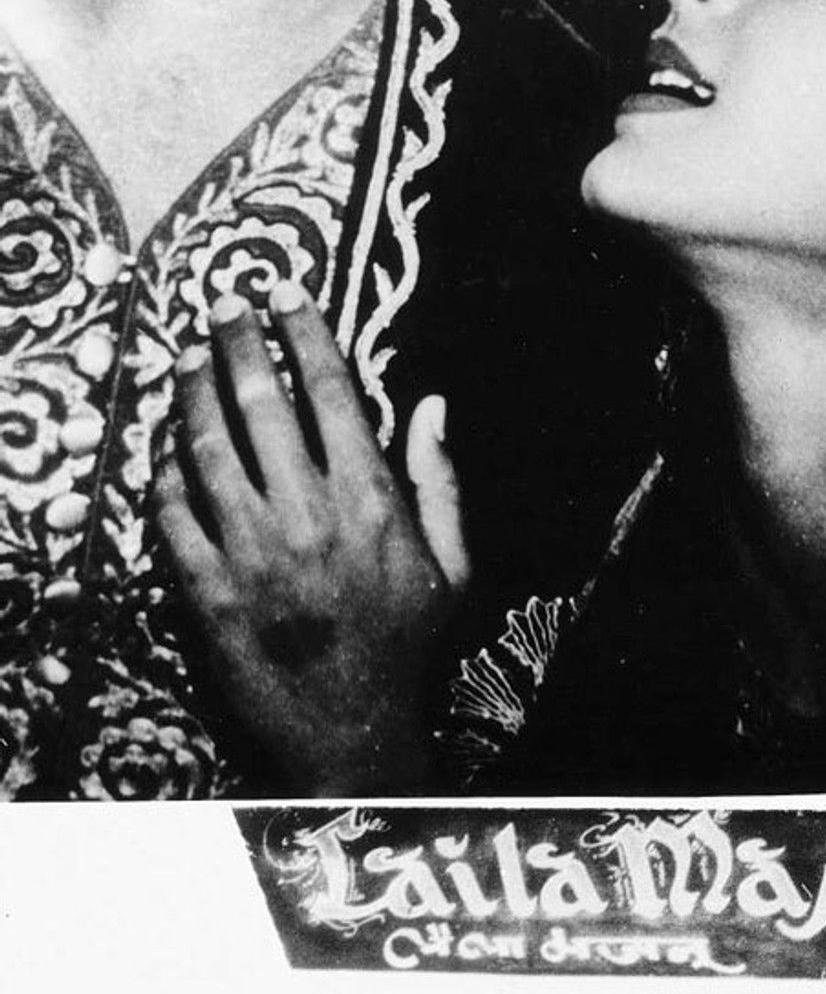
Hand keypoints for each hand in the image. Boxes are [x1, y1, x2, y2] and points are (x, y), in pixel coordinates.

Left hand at [155, 281, 469, 795]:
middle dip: (239, 343)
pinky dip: (165, 476)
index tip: (285, 295)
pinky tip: (166, 451)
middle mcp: (308, 515)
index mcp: (370, 500)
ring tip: (189, 359)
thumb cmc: (408, 649)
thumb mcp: (453, 565)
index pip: (329, 390)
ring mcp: (251, 555)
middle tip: (225, 307)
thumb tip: (433, 402)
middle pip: (262, 404)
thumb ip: (440, 480)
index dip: (303, 333)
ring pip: (209, 450)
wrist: (351, 739)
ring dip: (194, 395)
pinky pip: (173, 517)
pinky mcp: (206, 595)